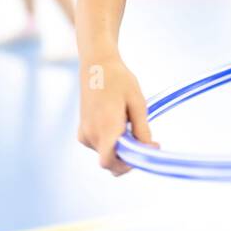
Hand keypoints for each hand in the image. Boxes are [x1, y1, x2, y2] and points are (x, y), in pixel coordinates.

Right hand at [77, 57, 156, 176]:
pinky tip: (118, 124)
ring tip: (130, 124)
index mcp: (105, 127)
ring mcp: (84, 134)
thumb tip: (148, 149)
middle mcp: (91, 134)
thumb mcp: (138, 103)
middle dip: (129, 157)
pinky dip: (111, 143)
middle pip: (110, 162)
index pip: (110, 162)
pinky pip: (99, 146)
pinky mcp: (82, 131)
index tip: (144, 150)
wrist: (97, 65)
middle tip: (146, 140)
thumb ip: (142, 130)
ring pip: (106, 155)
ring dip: (121, 149)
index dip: (128, 164)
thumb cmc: (119, 80)